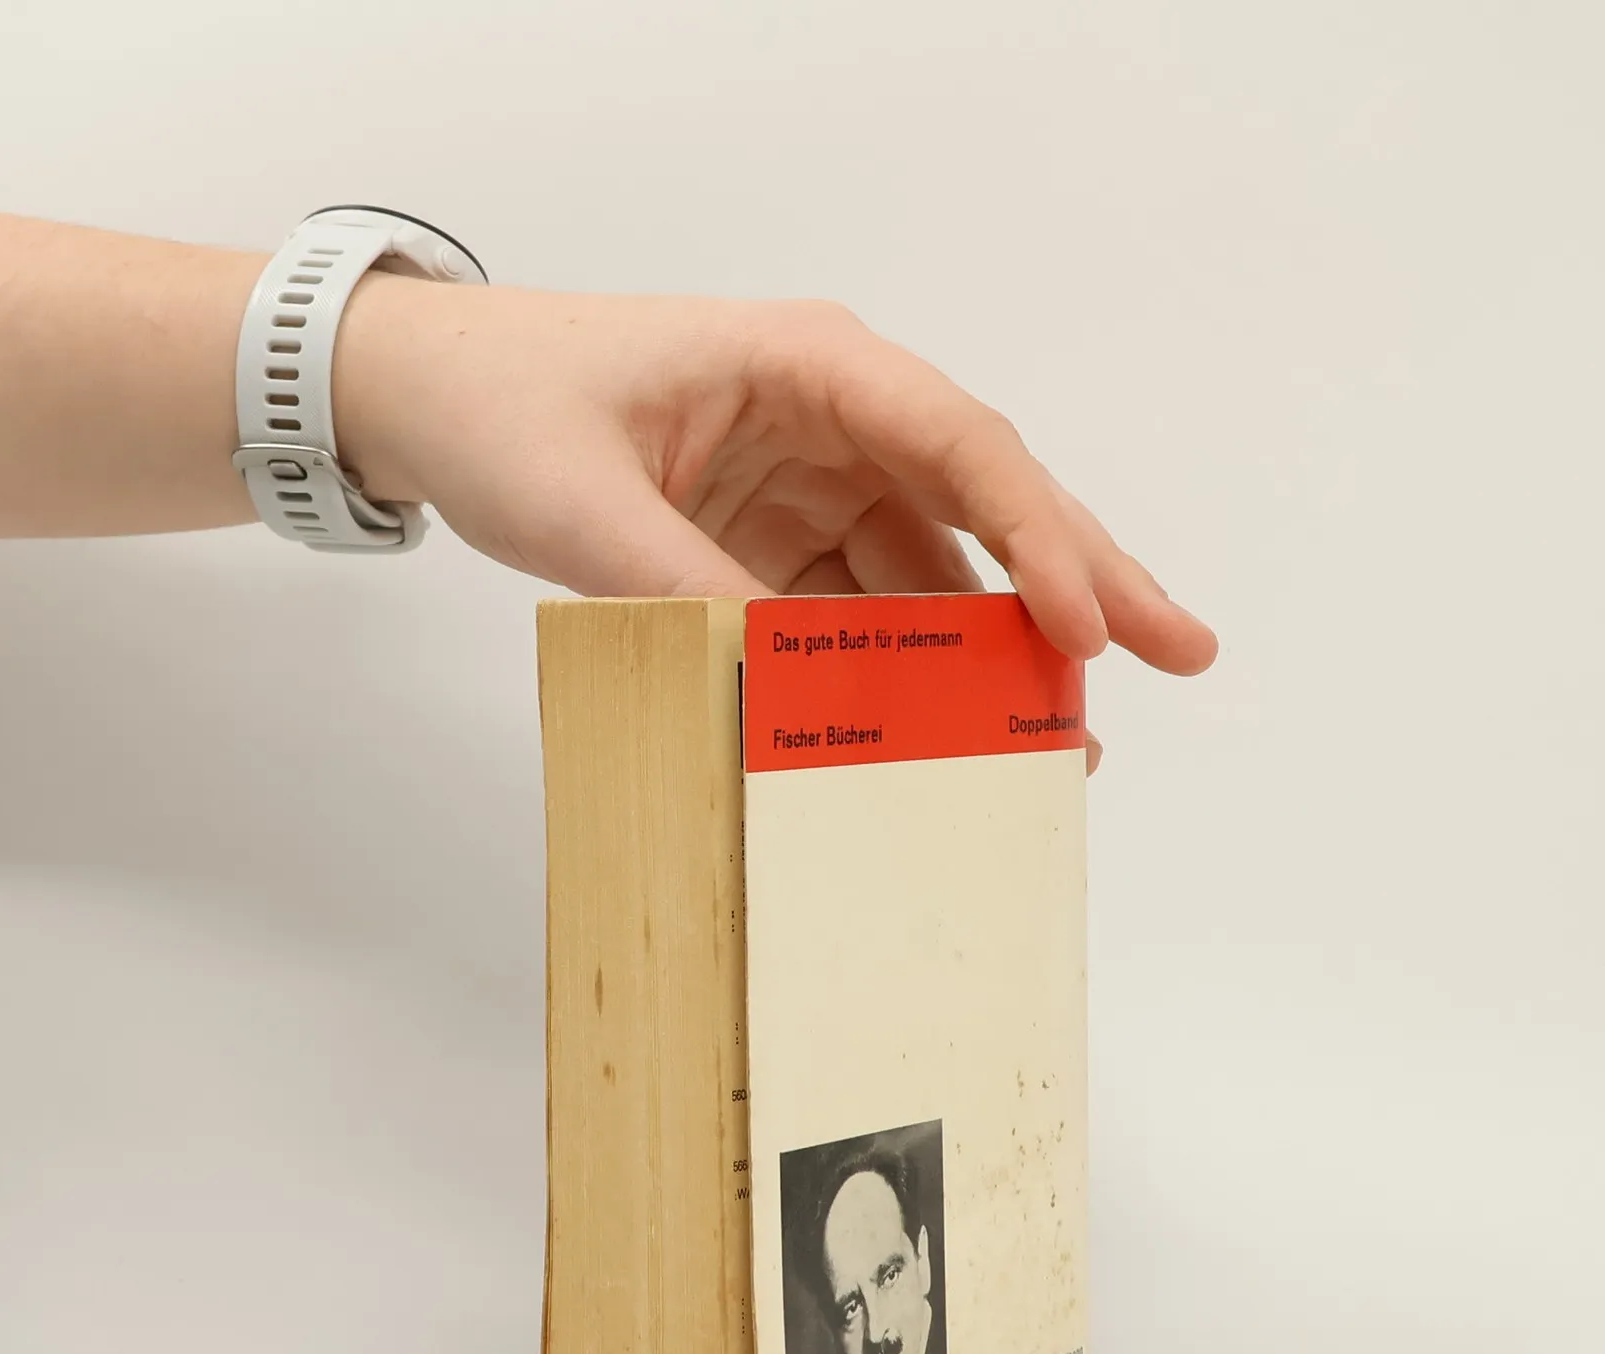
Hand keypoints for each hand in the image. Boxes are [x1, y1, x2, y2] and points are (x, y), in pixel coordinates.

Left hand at [335, 275, 1218, 715]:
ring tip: (1058, 739)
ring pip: (932, 566)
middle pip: (984, 503)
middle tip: (1184, 650)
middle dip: (1080, 581)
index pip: (959, 447)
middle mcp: (831, 416)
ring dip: (990, 651)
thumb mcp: (588, 504)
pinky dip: (899, 667)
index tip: (1086, 627)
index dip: (1040, 538)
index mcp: (809, 364)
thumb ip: (691, 591)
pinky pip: (860, 605)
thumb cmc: (502, 404)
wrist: (421, 397)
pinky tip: (942, 729)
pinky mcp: (773, 536)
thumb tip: (791, 689)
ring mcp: (807, 479)